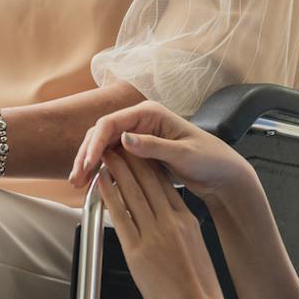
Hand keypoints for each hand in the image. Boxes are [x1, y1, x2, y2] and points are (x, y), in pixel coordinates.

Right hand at [69, 101, 262, 209]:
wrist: (222, 173)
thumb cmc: (209, 159)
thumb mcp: (183, 154)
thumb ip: (154, 146)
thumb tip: (125, 138)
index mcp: (149, 113)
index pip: (110, 123)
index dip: (94, 143)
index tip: (87, 164)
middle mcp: (140, 120)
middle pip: (101, 134)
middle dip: (85, 155)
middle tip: (76, 179)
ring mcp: (138, 135)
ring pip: (103, 147)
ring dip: (89, 164)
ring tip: (79, 184)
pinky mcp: (138, 151)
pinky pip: (112, 158)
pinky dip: (101, 170)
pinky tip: (94, 186)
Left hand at [97, 148, 232, 298]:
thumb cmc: (200, 290)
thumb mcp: (196, 248)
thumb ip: (181, 230)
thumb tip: (169, 222)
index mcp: (186, 220)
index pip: (164, 183)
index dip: (149, 164)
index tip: (139, 152)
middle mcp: (169, 223)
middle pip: (146, 181)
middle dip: (131, 159)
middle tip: (118, 143)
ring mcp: (153, 235)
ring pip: (131, 192)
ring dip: (117, 170)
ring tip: (106, 154)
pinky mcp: (137, 252)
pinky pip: (119, 215)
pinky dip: (109, 196)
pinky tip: (101, 184)